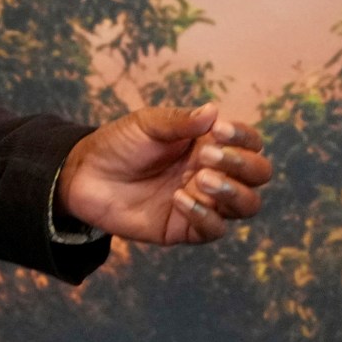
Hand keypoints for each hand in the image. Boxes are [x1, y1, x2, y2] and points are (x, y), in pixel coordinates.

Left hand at [59, 102, 271, 244]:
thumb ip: (179, 121)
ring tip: (201, 180)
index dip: (244, 138)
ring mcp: (204, 201)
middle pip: (258, 174)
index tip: (219, 131)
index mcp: (209, 144)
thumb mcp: (145, 124)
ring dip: (232, 192)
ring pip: (247, 205)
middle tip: (208, 157)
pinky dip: (204, 215)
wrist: (84, 176)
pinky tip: (179, 199)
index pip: (250, 142)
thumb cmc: (118, 144)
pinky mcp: (186, 227)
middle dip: (242, 165)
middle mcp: (214, 172)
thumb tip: (214, 112)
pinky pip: (215, 229)